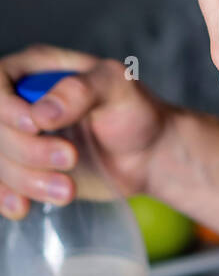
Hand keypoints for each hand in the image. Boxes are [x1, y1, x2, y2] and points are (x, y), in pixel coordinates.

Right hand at [0, 45, 174, 218]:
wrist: (147, 155)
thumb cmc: (135, 111)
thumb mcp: (118, 87)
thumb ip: (82, 90)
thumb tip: (40, 113)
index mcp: (37, 68)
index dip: (6, 108)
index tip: (35, 126)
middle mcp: (20, 101)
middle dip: (28, 150)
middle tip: (70, 158)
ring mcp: (20, 136)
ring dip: (27, 179)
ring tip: (67, 189)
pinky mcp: (24, 168)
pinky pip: (0, 184)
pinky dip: (7, 197)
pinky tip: (24, 207)